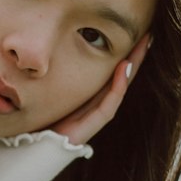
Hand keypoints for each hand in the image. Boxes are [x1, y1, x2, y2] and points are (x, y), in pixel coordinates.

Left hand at [49, 31, 151, 148]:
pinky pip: (107, 106)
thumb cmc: (38, 118)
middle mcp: (95, 104)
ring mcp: (94, 116)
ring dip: (132, 66)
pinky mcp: (89, 127)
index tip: (135, 33)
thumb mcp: (49, 90)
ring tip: (143, 46)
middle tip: (148, 36)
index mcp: (87, 96)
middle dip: (135, 56)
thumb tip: (49, 44)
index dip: (124, 53)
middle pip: (121, 76)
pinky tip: (123, 68)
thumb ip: (56, 75)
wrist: (32, 147)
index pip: (110, 70)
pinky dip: (116, 87)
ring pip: (119, 87)